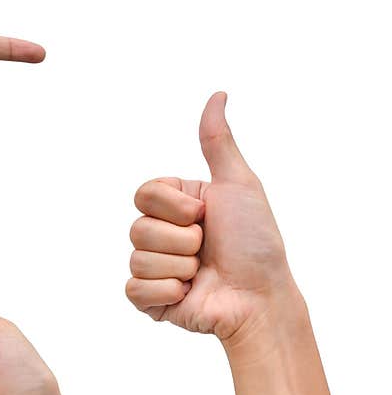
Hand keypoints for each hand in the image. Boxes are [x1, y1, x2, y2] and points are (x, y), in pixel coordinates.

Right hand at [125, 92, 298, 342]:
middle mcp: (161, 234)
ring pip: (138, 258)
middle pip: (138, 227)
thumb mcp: (239, 185)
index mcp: (175, 206)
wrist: (259, 298)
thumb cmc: (255, 243)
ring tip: (201, 274)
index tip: (204, 214)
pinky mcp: (148, 299)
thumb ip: (218, 142)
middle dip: (181, 240)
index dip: (174, 206)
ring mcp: (153, 268)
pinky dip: (167, 292)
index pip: (144, 194)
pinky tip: (188, 294)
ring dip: (179, 268)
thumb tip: (218, 94)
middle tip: (206, 249)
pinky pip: (135, 289)